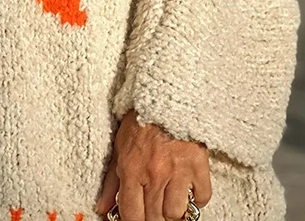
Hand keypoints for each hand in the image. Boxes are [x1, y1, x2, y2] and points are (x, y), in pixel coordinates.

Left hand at [95, 110, 211, 220]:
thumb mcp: (118, 148)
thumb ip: (111, 181)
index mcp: (132, 170)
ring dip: (172, 210)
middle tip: (151, 206)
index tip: (136, 218)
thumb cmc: (140, 122)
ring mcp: (178, 172)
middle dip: (151, 216)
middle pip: (155, 218)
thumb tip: (102, 208)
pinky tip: (187, 188)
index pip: (132, 214)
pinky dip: (196, 198)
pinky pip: (202, 198)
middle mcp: (155, 174)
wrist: (164, 97)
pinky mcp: (199, 166)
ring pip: (177, 214)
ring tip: (168, 198)